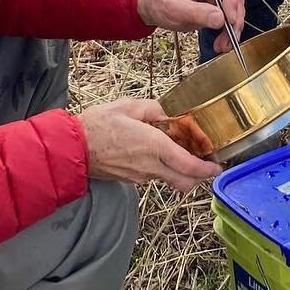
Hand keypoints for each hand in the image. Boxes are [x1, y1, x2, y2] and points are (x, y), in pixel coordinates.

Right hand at [80, 97, 220, 191]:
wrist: (72, 149)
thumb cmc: (98, 125)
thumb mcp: (129, 106)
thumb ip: (154, 110)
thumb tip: (168, 114)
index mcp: (155, 147)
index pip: (191, 167)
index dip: (208, 168)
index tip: (217, 164)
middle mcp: (151, 167)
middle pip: (185, 182)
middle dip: (198, 176)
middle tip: (203, 161)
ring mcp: (140, 177)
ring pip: (169, 179)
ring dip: (178, 169)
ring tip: (175, 149)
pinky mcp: (130, 181)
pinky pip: (153, 177)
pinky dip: (160, 168)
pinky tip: (153, 152)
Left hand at [137, 0, 246, 53]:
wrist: (153, 8)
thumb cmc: (160, 2)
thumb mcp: (176, 8)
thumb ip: (198, 12)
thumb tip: (220, 19)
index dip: (230, 3)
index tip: (229, 21)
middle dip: (233, 20)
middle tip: (229, 38)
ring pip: (234, 11)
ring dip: (232, 29)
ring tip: (223, 45)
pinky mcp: (215, 7)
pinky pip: (227, 20)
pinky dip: (227, 32)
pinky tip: (222, 43)